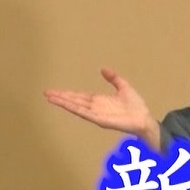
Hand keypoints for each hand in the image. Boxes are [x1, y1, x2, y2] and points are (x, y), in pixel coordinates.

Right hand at [44, 68, 159, 146]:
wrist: (143, 118)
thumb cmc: (135, 106)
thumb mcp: (123, 86)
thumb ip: (113, 78)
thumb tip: (103, 69)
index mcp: (98, 101)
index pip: (79, 96)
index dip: (67, 93)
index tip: (55, 91)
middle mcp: (94, 108)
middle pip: (74, 101)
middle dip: (60, 97)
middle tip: (46, 93)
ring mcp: (96, 114)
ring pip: (76, 107)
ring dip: (63, 103)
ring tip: (50, 98)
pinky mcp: (100, 120)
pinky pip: (85, 113)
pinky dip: (74, 109)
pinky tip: (66, 105)